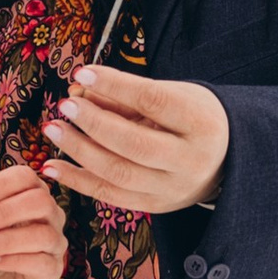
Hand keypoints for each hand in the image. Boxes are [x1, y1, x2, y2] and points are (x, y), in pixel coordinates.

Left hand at [0, 163, 67, 278]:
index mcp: (30, 194)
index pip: (25, 178)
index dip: (1, 184)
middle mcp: (49, 215)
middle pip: (41, 202)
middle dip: (4, 212)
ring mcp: (54, 243)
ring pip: (43, 235)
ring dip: (4, 240)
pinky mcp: (52, 271)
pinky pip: (41, 263)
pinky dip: (11, 260)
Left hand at [43, 63, 230, 212]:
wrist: (225, 158)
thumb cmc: (191, 117)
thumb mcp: (172, 96)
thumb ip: (127, 95)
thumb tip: (79, 90)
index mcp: (200, 123)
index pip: (153, 101)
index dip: (115, 86)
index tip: (83, 73)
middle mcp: (190, 160)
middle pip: (134, 144)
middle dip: (93, 124)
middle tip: (65, 106)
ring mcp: (172, 188)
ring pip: (118, 174)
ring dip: (79, 151)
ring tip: (53, 129)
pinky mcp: (155, 205)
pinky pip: (110, 196)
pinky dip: (77, 181)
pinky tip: (52, 166)